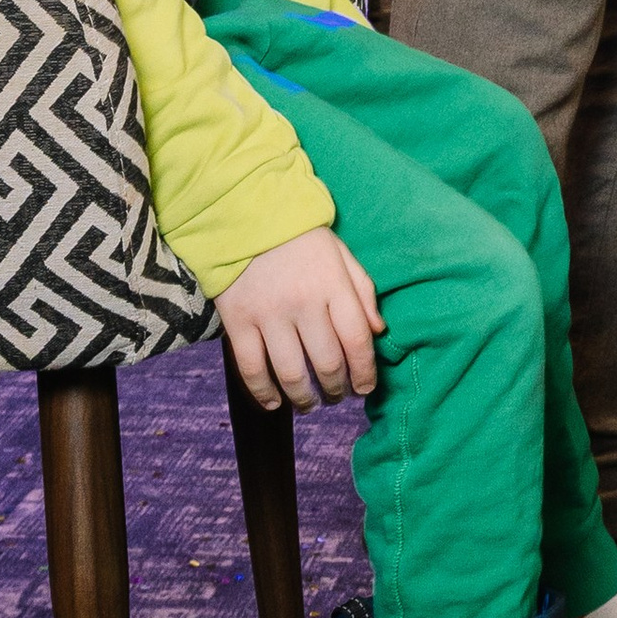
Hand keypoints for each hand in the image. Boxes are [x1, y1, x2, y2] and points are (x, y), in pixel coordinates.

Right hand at [215, 226, 381, 410]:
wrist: (245, 213)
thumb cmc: (299, 237)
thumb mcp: (340, 254)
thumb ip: (363, 291)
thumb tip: (378, 331)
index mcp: (333, 285)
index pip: (357, 340)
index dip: (365, 372)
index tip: (365, 388)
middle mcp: (304, 302)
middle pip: (327, 363)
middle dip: (337, 389)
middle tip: (338, 396)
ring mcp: (269, 313)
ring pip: (291, 373)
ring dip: (304, 398)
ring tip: (310, 404)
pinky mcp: (238, 320)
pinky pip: (251, 368)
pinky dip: (263, 393)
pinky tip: (274, 404)